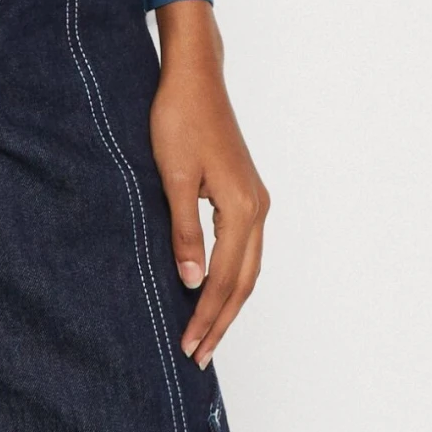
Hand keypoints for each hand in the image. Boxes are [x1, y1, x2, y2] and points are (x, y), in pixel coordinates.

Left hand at [149, 0, 267, 370]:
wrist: (194, 76)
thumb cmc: (179, 118)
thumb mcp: (173, 176)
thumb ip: (184, 231)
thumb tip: (191, 282)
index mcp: (243, 208)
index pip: (226, 279)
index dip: (207, 316)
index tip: (189, 346)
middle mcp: (258, 208)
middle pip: (244, 282)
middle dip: (221, 321)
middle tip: (198, 355)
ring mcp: (255, 199)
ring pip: (248, 267)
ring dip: (228, 302)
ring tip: (207, 334)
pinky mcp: (246, 191)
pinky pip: (244, 248)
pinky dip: (232, 276)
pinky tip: (214, 289)